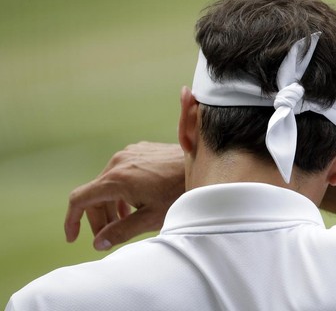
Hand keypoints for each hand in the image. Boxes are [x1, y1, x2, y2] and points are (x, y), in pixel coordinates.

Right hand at [65, 142, 184, 249]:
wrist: (205, 165)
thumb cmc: (180, 192)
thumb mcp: (151, 218)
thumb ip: (121, 232)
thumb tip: (98, 244)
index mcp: (116, 179)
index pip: (79, 199)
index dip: (72, 220)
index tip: (74, 238)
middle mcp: (118, 161)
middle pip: (95, 193)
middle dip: (99, 218)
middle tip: (108, 237)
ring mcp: (130, 153)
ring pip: (108, 182)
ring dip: (111, 204)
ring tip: (124, 222)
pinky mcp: (140, 150)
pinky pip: (122, 172)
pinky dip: (122, 190)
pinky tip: (135, 204)